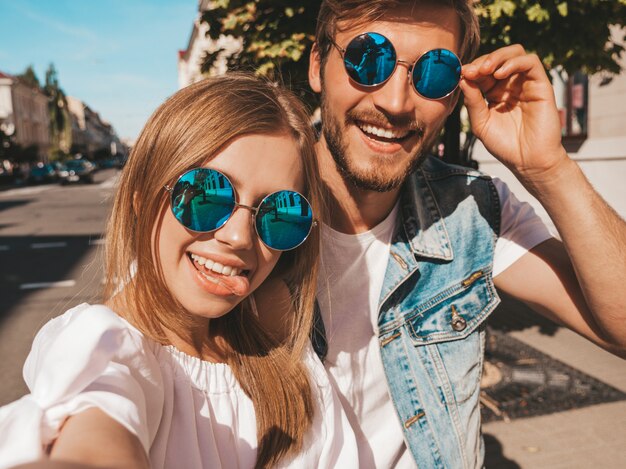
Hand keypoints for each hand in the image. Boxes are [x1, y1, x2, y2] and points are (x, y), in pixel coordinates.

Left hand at [460, 45, 568, 179]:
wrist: (528, 161)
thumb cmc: (505, 145)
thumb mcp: (481, 123)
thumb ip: (473, 101)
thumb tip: (463, 77)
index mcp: (495, 93)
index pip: (483, 71)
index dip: (472, 69)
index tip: (460, 73)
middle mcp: (511, 85)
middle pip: (498, 58)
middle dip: (482, 61)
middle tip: (471, 71)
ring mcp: (526, 84)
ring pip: (515, 53)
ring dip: (498, 57)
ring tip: (484, 70)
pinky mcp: (541, 85)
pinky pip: (531, 62)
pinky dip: (514, 62)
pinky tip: (499, 74)